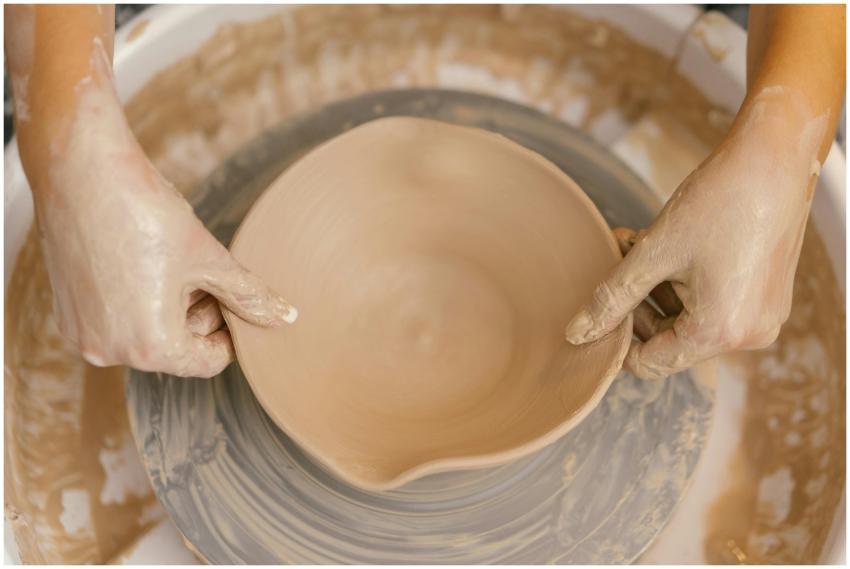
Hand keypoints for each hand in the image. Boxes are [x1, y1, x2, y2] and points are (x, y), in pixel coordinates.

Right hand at [35, 65, 295, 377]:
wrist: (81, 171)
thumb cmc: (148, 213)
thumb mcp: (210, 259)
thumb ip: (249, 296)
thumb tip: (286, 318)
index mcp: (151, 346)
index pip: (207, 362)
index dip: (231, 332)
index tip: (234, 300)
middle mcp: (110, 352)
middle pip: (176, 349)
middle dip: (199, 314)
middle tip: (203, 270)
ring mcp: (82, 335)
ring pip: (147, 335)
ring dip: (170, 307)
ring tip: (172, 262)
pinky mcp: (66, 315)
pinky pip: (117, 322)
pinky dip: (137, 302)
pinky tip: (142, 262)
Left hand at [565, 87, 825, 379]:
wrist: (776, 157)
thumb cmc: (718, 201)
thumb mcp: (653, 253)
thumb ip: (611, 298)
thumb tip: (576, 335)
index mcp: (720, 333)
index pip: (650, 362)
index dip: (616, 338)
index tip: (597, 305)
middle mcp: (747, 336)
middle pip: (670, 339)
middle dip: (636, 304)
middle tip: (615, 262)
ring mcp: (761, 316)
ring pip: (688, 317)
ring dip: (655, 286)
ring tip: (633, 243)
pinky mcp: (767, 296)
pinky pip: (713, 302)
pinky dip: (683, 279)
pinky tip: (661, 242)